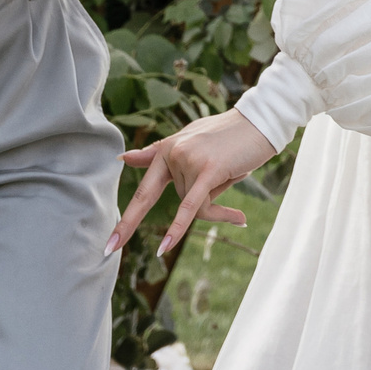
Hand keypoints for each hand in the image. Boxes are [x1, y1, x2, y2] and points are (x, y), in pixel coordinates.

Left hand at [108, 109, 276, 257]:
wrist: (261, 121)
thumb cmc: (230, 136)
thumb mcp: (191, 141)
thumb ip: (158, 152)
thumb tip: (123, 158)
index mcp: (167, 148)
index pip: (144, 189)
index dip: (127, 219)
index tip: (109, 242)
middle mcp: (173, 153)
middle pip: (178, 200)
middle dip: (142, 221)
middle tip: (110, 248)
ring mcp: (189, 160)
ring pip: (195, 206)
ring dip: (218, 207)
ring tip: (237, 195)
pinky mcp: (208, 169)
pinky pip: (192, 206)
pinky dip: (179, 227)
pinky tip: (164, 248)